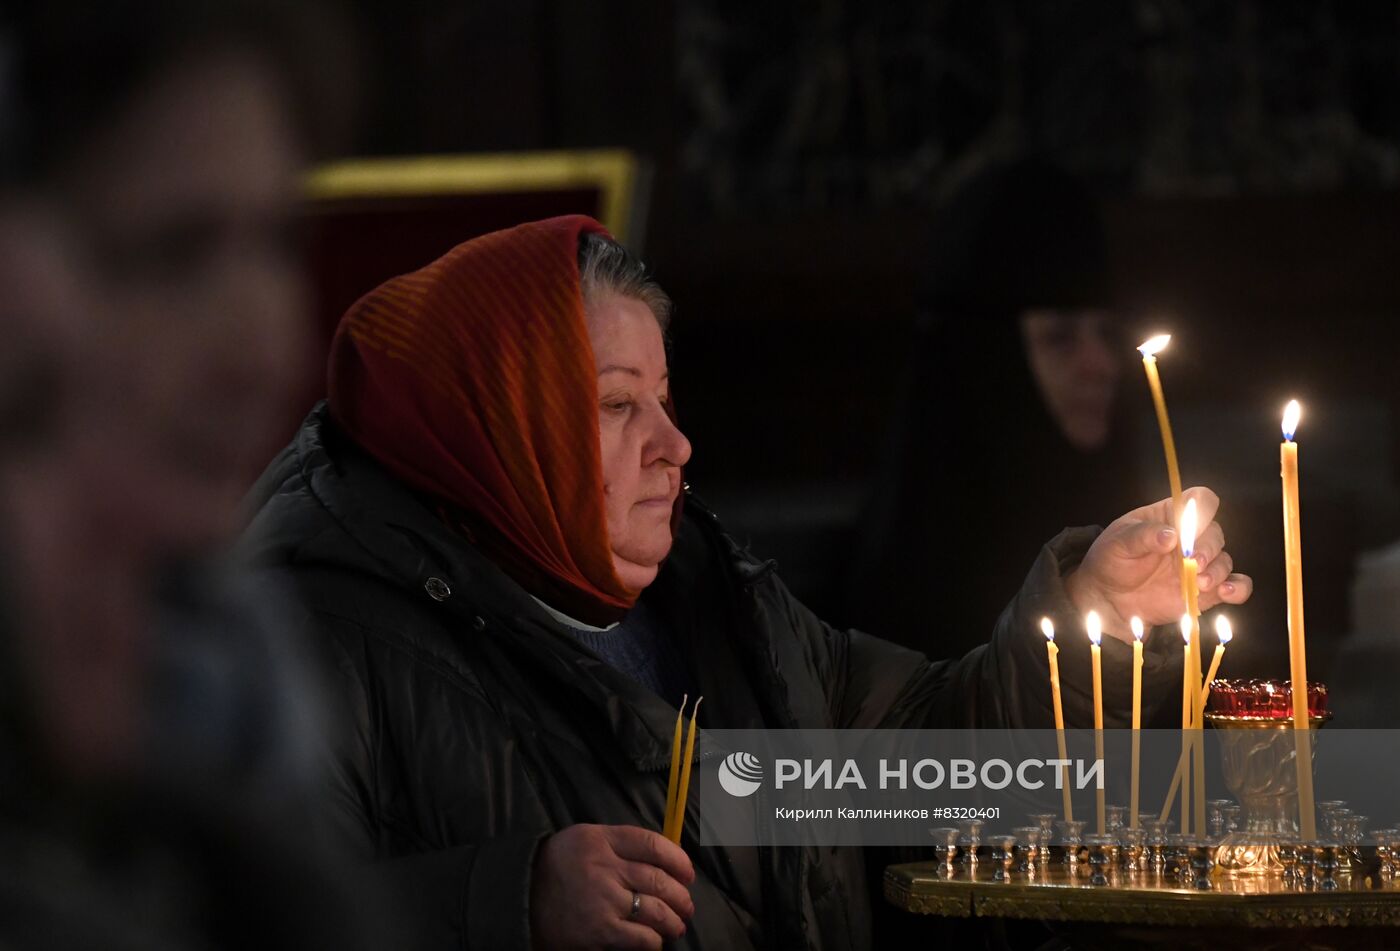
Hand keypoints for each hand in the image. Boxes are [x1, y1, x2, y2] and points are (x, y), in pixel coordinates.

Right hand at [531, 824, 694, 949]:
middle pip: (659, 880)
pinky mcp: (599, 933)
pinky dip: (654, 941)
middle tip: (686, 905)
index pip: (652, 844)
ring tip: (676, 926)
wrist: (519, 899)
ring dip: (674, 921)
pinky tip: (654, 941)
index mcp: (601, 840)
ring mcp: (602, 901)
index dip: (679, 860)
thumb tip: (664, 861)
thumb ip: (620, 845)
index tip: (688, 872)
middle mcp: (603, 867)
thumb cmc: (557, 868)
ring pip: (656, 910)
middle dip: (681, 896)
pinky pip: (641, 938)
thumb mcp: (584, 840)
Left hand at [1065, 486, 1252, 640]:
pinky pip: (1235, 586)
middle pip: (1216, 533)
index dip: (1201, 508)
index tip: (1189, 527)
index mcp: (1170, 516)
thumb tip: (1170, 535)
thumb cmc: (1111, 561)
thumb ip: (1142, 536)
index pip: (1198, 500)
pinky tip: (1226, 591)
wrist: (1109, 599)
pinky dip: (1238, 588)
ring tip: (1199, 582)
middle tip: (1191, 561)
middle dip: (1207, 547)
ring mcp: (1200, 565)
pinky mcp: (1207, 591)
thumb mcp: (1117, 543)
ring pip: (1225, 560)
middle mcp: (1190, 538)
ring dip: (1218, 570)